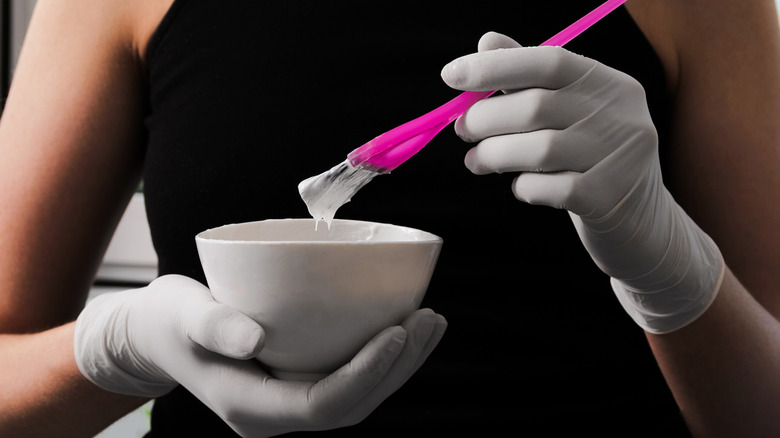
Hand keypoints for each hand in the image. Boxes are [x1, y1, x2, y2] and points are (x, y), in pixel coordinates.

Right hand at [75, 274, 445, 435]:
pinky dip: (380, 357)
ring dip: (399, 364)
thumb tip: (255, 338)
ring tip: (430, 321)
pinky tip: (401, 325)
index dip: (366, 373)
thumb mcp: (181, 315)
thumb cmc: (168, 321)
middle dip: (397, 368)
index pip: (324, 404)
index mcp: (251, 408)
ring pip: (358, 396)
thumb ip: (213, 326)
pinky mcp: (297, 382)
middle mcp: (277, 414)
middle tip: (429, 319)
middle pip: (353, 406)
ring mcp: (289, 402)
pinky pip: (348, 379)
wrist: (157, 336)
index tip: (396, 330)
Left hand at [441, 32, 722, 333]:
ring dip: (494, 155)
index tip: (450, 77)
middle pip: (536, 107)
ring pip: (538, 150)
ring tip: (477, 162)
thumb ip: (530, 79)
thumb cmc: (592, 161)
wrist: (641, 224)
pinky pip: (548, 188)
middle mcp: (621, 115)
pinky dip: (524, 187)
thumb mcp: (570, 114)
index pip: (549, 62)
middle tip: (462, 131)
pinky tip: (522, 187)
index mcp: (610, 84)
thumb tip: (487, 42)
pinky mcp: (608, 198)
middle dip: (485, 118)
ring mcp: (619, 157)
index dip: (496, 66)